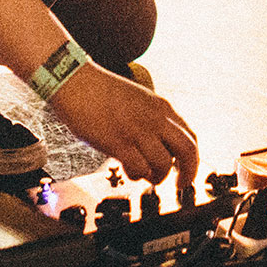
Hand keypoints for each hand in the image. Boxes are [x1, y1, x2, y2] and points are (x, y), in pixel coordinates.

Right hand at [48, 63, 197, 187]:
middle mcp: (154, 118)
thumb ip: (152, 120)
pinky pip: (139, 168)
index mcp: (161, 107)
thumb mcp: (138, 100)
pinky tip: (128, 170)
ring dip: (156, 177)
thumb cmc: (100, 91)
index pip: (190, 136)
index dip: (192, 159)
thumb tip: (159, 146)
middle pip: (187, 150)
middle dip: (188, 173)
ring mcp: (137, 130)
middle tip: (179, 185)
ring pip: (164, 164)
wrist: (74, 80)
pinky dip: (137, 175)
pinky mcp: (118, 141)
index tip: (186, 172)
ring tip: (144, 175)